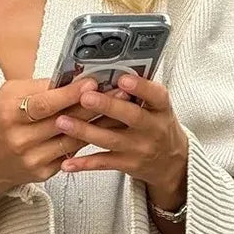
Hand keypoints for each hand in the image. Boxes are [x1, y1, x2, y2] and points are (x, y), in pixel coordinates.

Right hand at [0, 77, 130, 198]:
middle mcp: (21, 139)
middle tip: (118, 91)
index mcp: (9, 114)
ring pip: (74, 138)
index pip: (45, 103)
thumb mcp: (8, 96)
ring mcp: (33, 158)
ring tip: (119, 107)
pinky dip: (90, 139)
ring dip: (99, 122)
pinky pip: (72, 153)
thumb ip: (38, 87)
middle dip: (94, 104)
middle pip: (64, 121)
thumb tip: (72, 78)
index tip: (92, 83)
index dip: (70, 94)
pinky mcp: (44, 172)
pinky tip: (106, 128)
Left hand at [52, 73, 188, 203]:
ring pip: (110, 139)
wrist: (171, 161)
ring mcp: (140, 148)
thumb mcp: (156, 107)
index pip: (156, 95)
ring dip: (85, 131)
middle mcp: (152, 128)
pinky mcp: (128, 165)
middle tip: (85, 97)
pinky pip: (103, 163)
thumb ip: (138, 92)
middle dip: (107, 106)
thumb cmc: (156, 126)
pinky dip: (84, 163)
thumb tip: (109, 68)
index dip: (140, 87)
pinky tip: (66, 162)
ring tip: (63, 121)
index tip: (123, 78)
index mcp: (160, 108)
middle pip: (131, 116)